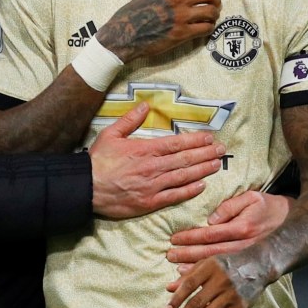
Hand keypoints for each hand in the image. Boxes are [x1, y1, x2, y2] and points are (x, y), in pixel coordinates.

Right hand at [89, 101, 224, 219]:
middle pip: (185, 159)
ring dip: (202, 170)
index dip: (195, 140)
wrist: (85, 187)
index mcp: (145, 149)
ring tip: (217, 164)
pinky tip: (202, 186)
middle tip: (222, 150)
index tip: (209, 137)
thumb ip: (130, 120)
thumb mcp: (111, 134)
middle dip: (205, 154)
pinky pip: (174, 196)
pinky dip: (189, 191)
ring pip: (184, 177)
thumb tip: (145, 105)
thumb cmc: (98, 160)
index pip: (176, 144)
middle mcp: (153, 167)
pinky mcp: (150, 202)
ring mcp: (153, 186)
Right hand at [96, 0, 219, 62]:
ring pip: (210, 11)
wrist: (123, 35)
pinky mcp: (182, 34)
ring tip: (213, 17)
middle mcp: (176, 0)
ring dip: (215, 14)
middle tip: (216, 4)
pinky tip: (206, 28)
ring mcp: (181, 17)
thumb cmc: (130, 16)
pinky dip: (209, 28)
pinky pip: (205, 28)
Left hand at [164, 251, 267, 307]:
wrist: (259, 264)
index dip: (176, 299)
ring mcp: (231, 295)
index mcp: (209, 267)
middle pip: (196, 304)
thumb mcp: (207, 263)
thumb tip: (168, 288)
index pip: (189, 285)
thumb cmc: (227, 264)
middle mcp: (220, 281)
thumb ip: (188, 275)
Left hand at [167, 191, 292, 272]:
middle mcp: (244, 247)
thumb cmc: (269, 208)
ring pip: (217, 269)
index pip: (210, 234)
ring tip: (176, 277)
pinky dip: (210, 284)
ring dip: (196, 274)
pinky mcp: (252, 269)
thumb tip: (211, 219)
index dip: (190, 237)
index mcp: (242, 228)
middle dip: (187, 255)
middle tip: (169, 255)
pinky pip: (227, 277)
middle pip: (210, 254)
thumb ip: (230, 206)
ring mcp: (248, 261)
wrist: (294, 226)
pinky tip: (196, 288)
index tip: (174, 239)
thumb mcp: (252, 198)